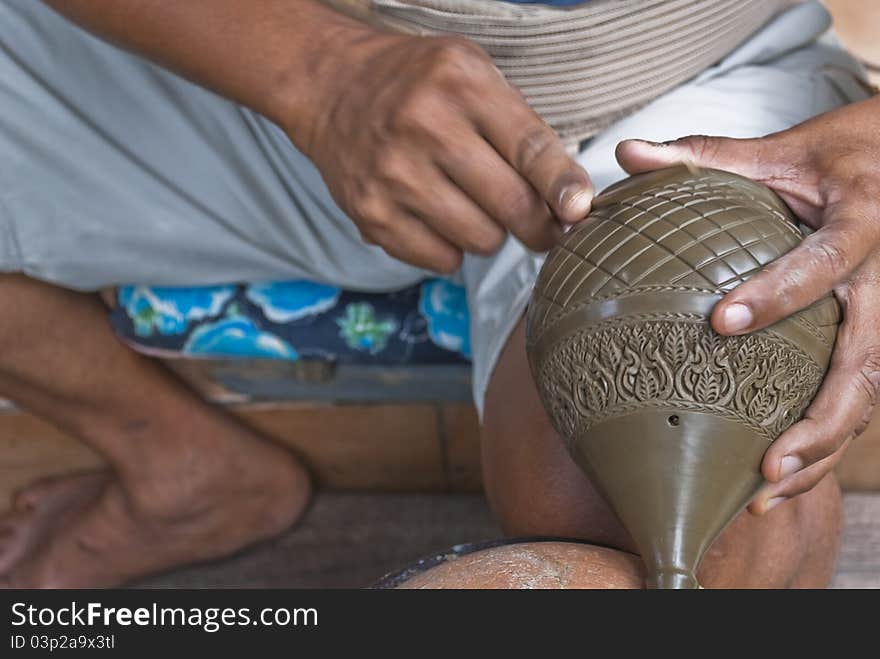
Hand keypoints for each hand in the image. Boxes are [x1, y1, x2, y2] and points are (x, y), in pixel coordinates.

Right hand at [301, 31, 593, 272]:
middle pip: (511, 206)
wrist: (333, 89)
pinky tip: (438, 218)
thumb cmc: (416, 84)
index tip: (580, 211)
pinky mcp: (371, 214)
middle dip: (539, 226)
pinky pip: (442, 260)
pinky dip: (451, 248)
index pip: (530, 149)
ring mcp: (393, 175)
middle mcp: (424, 127)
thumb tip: (570, 201)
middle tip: (542, 227)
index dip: (564, 188)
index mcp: (460, 85)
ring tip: (472, 206)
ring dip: (490, 233)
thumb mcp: (473, 74)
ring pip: (482, 240)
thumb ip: (523, 128)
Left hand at [615, 95, 879, 512]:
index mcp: (861, 224)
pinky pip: (856, 401)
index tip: (723, 321)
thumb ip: (704, 155)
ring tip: (765, 492)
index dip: (780, 292)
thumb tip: (626, 152)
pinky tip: (776, 481)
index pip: (825, 262)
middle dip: (819, 417)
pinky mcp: (875, 343)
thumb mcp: (775, 151)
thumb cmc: (832, 159)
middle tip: (765, 461)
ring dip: (822, 452)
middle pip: (867, 362)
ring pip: (867, 399)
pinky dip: (821, 445)